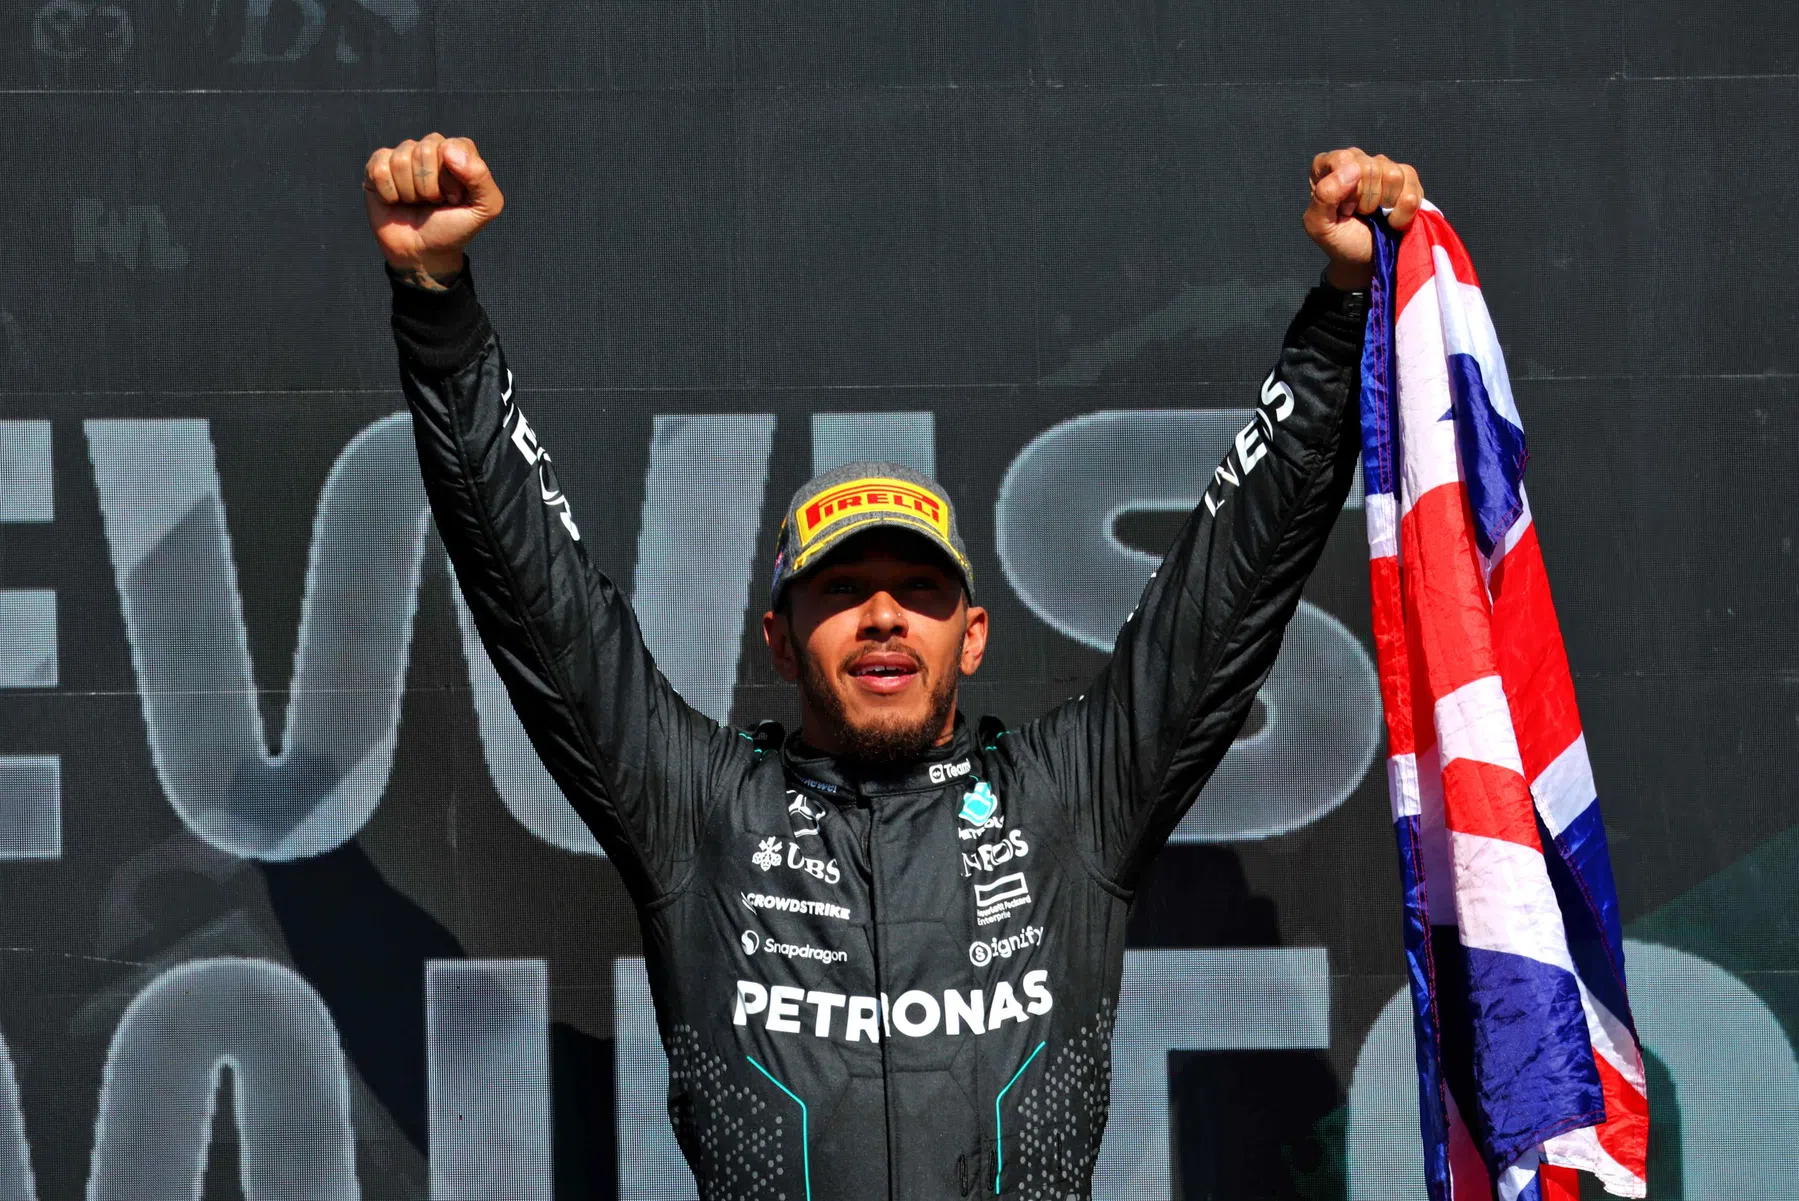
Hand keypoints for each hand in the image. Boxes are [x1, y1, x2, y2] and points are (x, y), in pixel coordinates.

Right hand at [363, 133, 503, 285]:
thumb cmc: (454, 228)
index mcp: (458, 151)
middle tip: (433, 202)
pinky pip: (379, 169)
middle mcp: (429, 148)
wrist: (422, 253)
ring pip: (401, 160)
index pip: (450, 147)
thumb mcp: (485, 208)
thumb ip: (481, 177)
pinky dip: (389, 193)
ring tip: (416, 203)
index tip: (453, 198)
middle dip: (429, 187)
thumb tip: (448, 149)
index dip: (451, 179)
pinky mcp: (377, 166)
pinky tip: (395, 201)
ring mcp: (402, 155)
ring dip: (409, 192)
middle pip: (424, 150)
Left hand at [1303, 148, 1423, 289]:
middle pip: (1370, 167)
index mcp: (1327, 166)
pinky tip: (1392, 218)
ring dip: (1385, 205)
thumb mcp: (1319, 226)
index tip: (1343, 209)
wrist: (1367, 259)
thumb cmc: (1341, 240)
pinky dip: (1404, 210)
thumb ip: (1324, 196)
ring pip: (1393, 175)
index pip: (1343, 160)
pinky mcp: (1408, 178)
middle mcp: (1356, 160)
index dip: (1346, 189)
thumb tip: (1352, 169)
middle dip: (1366, 200)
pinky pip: (1412, 185)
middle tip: (1360, 214)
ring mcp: (1384, 166)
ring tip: (1376, 215)